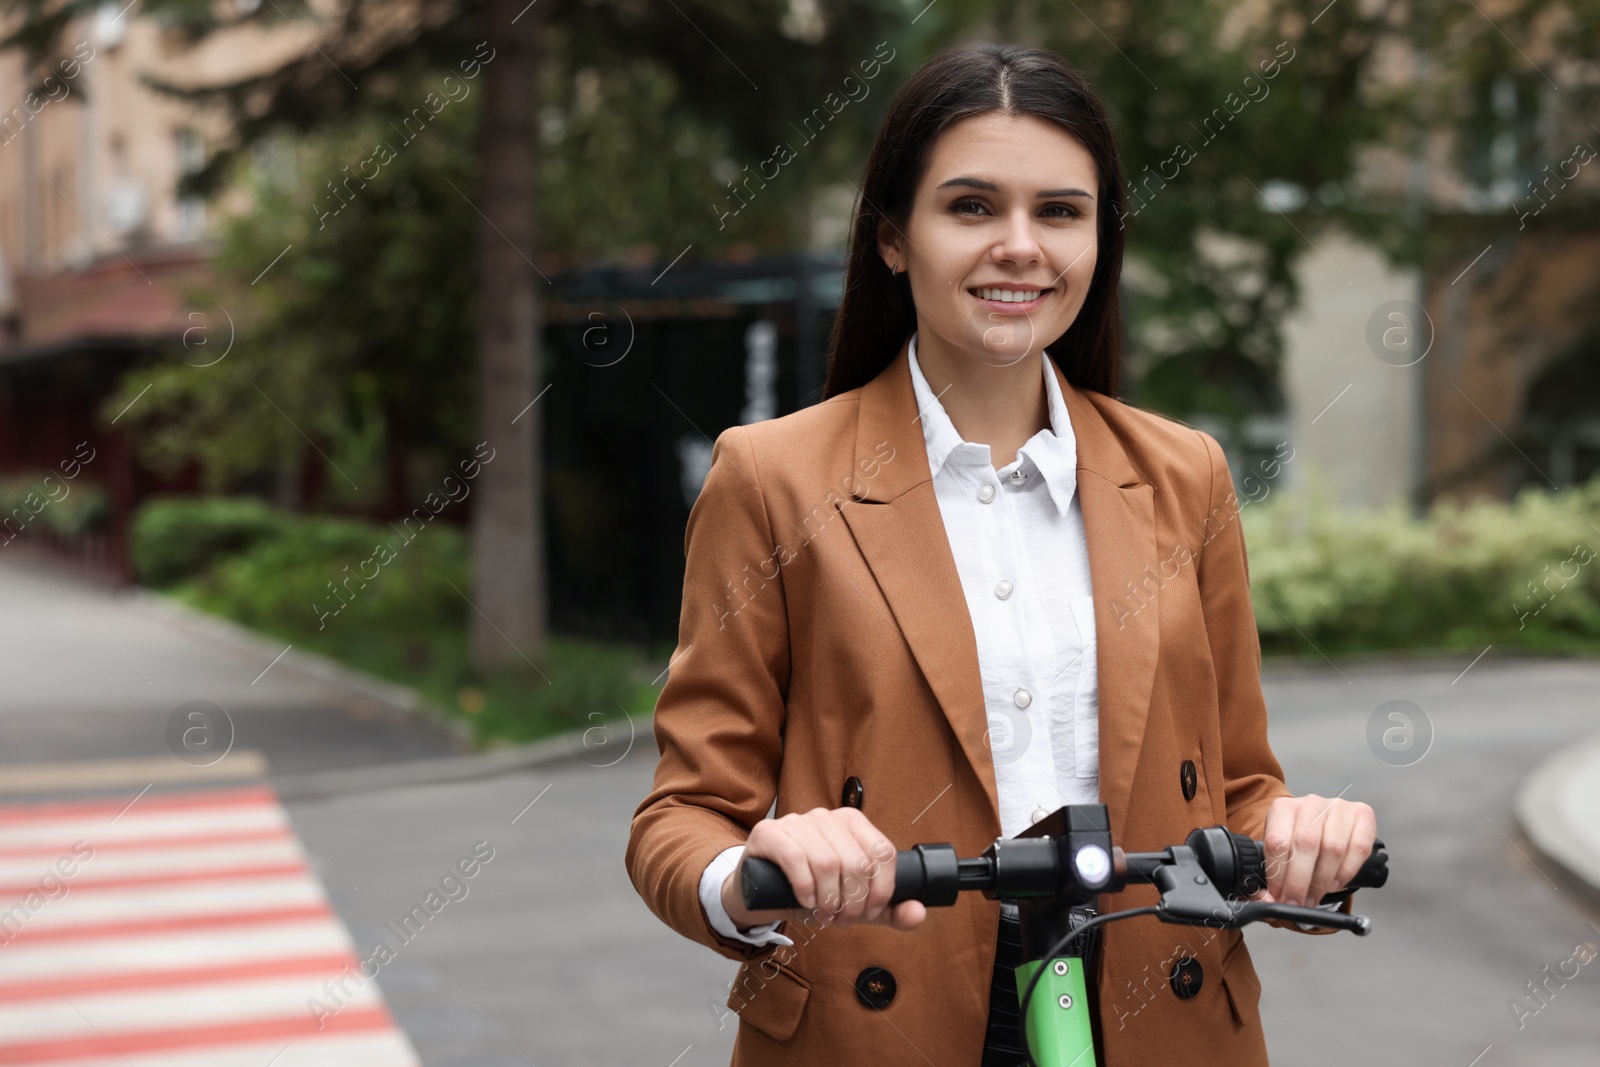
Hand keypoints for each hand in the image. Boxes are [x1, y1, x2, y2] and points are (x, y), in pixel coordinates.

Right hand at [721, 807, 927, 931]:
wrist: (760, 893)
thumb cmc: (812, 893)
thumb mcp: (853, 904)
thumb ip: (888, 910)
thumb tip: (918, 911)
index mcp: (852, 823)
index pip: (883, 852)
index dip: (881, 890)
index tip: (869, 912)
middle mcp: (825, 816)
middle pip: (857, 861)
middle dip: (854, 901)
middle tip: (842, 919)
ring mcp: (796, 821)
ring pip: (827, 861)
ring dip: (829, 899)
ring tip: (824, 914)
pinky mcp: (769, 832)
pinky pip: (794, 858)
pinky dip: (805, 888)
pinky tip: (805, 901)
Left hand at [1255, 794, 1376, 907]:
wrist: (1326, 825)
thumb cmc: (1300, 841)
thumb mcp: (1280, 852)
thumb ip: (1272, 874)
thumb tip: (1266, 899)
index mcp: (1283, 808)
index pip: (1277, 842)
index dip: (1278, 875)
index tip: (1278, 896)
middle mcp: (1310, 803)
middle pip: (1305, 844)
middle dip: (1300, 882)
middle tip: (1297, 902)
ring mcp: (1338, 807)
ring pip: (1332, 848)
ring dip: (1322, 881)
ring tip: (1315, 896)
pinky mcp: (1362, 815)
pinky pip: (1358, 848)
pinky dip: (1346, 872)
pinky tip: (1335, 883)